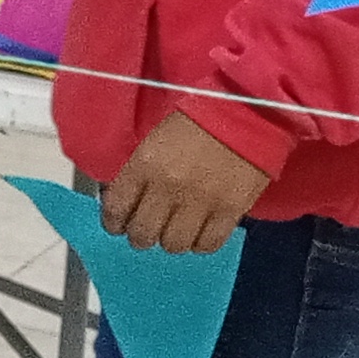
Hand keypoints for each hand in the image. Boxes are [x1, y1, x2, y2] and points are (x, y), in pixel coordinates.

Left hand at [98, 111, 269, 253]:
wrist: (245, 113)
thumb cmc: (196, 120)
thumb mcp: (155, 139)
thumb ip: (140, 171)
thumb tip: (127, 200)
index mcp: (144, 164)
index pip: (116, 207)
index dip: (114, 222)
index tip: (118, 225)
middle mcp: (168, 187)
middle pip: (142, 233)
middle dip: (140, 236)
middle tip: (146, 231)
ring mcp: (199, 202)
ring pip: (173, 244)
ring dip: (171, 240)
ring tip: (176, 230)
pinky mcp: (230, 211)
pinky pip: (207, 244)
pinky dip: (200, 243)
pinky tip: (200, 233)